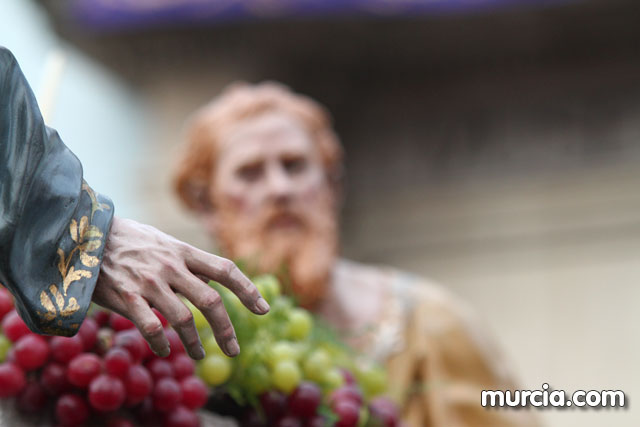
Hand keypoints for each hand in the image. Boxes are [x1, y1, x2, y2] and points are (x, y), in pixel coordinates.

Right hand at [92, 216, 268, 359]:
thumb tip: (212, 279)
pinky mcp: (127, 297)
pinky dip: (163, 345)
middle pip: (210, 301)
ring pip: (184, 320)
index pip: (225, 270)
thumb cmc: (130, 240)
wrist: (87, 235)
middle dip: (226, 329)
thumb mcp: (164, 242)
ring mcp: (149, 282)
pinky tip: (166, 352)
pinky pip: (152, 328)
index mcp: (184, 251)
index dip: (248, 290)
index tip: (263, 309)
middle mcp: (171, 267)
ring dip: (195, 344)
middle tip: (233, 350)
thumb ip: (187, 261)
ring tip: (201, 356)